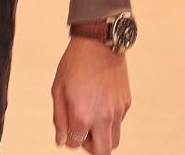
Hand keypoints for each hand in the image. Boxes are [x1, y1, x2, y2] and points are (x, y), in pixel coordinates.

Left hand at [52, 37, 129, 152]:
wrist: (100, 42)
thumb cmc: (75, 64)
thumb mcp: (58, 91)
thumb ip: (59, 120)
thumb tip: (62, 140)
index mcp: (83, 115)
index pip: (75, 144)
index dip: (68, 138)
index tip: (67, 125)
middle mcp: (104, 117)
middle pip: (102, 152)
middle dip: (90, 147)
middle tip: (83, 132)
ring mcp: (118, 110)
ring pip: (114, 140)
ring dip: (102, 137)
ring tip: (92, 120)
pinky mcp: (126, 102)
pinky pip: (119, 122)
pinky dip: (110, 120)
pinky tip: (101, 102)